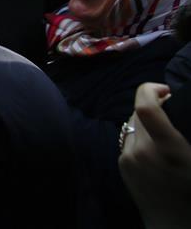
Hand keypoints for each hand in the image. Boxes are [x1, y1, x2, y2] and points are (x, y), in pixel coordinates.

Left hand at [118, 83, 190, 225]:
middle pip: (139, 111)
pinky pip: (128, 139)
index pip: (146, 107)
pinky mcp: (122, 165)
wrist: (174, 224)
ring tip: (162, 130)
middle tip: (170, 108)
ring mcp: (128, 158)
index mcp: (168, 150)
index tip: (166, 90)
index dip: (151, 90)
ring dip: (145, 121)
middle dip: (153, 105)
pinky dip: (139, 136)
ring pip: (131, 124)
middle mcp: (143, 151)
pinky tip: (153, 146)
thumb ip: (184, 128)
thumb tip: (170, 101)